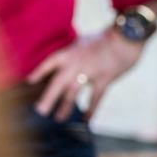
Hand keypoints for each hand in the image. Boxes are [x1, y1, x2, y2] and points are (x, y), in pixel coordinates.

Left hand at [27, 29, 143, 120]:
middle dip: (48, 98)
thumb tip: (70, 61)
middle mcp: (76, 64)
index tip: (30, 81)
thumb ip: (75, 52)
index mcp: (70, 53)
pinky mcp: (104, 79)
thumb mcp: (85, 41)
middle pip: (57, 83)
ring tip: (59, 119)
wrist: (126, 36)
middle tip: (40, 111)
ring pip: (72, 93)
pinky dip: (90, 110)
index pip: (50, 63)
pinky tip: (86, 120)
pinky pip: (95, 97)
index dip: (39, 72)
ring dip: (65, 107)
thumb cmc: (107, 37)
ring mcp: (90, 72)